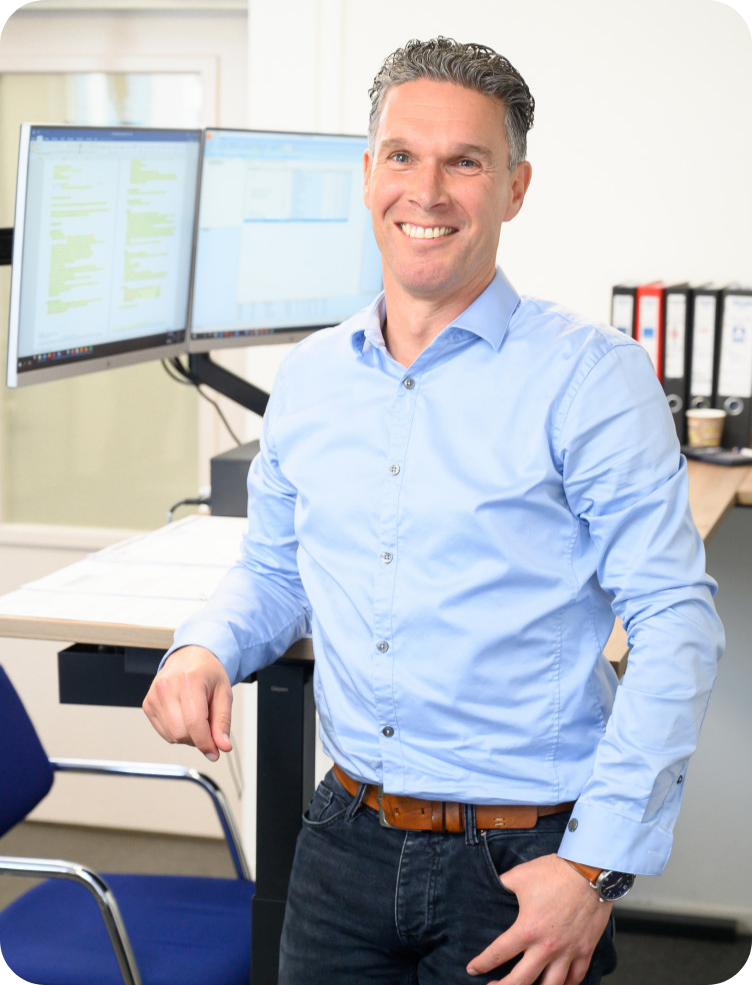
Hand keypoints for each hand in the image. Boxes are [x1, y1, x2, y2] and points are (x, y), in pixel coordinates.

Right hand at [142, 645, 232, 761]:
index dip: (205, 743)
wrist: (189, 657)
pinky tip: (184, 717)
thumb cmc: (207, 672)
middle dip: (198, 738)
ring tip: (196, 717)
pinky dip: (177, 732)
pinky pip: (164, 732)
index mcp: (189, 680)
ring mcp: (154, 696)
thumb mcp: (224, 693)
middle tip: (208, 727)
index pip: (194, 722)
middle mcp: (167, 686)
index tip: (214, 752)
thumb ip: (223, 721)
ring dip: (188, 736)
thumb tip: (222, 746)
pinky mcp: (148, 704)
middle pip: (180, 733)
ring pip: (171, 736)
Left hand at [467, 854, 611, 984]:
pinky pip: (575, 978)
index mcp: (527, 929)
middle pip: (521, 980)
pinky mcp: (585, 950)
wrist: (590, 872)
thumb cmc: (555, 872)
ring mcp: (568, 951)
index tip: (472, 968)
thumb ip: (504, 885)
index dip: (482, 963)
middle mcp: (546, 947)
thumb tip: (493, 886)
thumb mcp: (520, 875)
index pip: (498, 953)